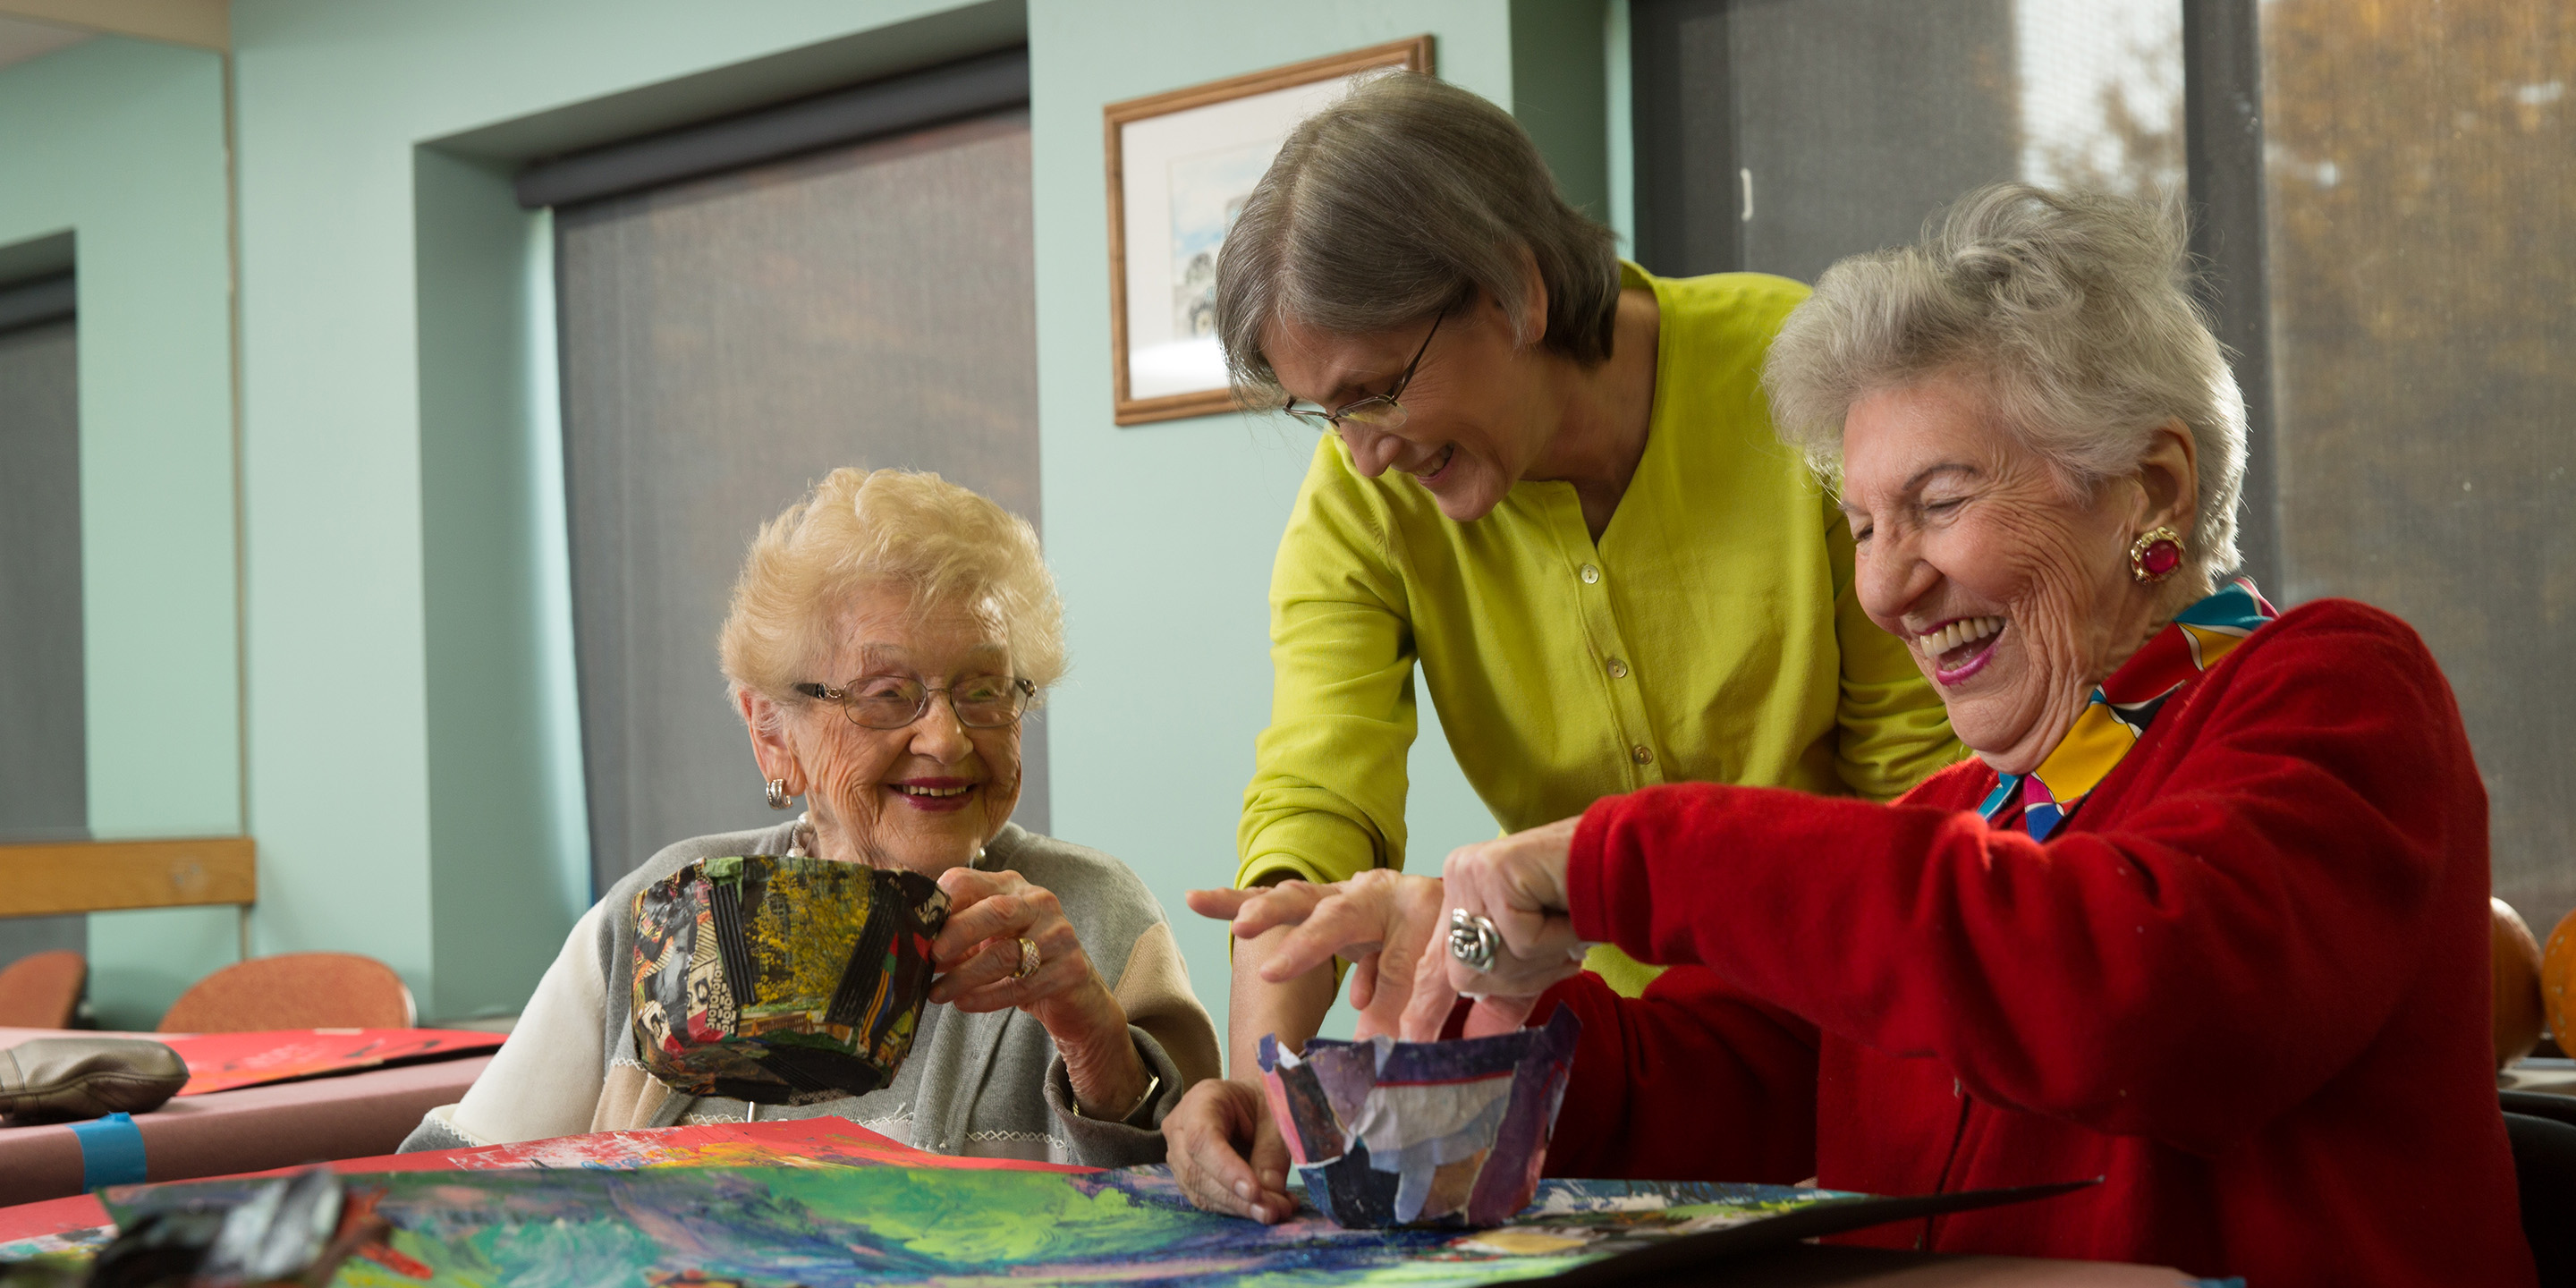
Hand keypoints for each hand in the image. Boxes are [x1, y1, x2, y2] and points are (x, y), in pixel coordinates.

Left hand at [932, 867, 1146, 1118]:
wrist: (1073, 992)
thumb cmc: (1020, 959)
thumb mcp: (987, 937)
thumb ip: (955, 933)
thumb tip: (912, 943)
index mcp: (1011, 886)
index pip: (969, 881)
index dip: (942, 905)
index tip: (918, 931)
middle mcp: (1039, 902)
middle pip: (995, 911)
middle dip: (957, 934)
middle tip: (930, 958)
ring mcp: (1059, 935)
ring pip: (1006, 954)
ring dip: (964, 977)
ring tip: (937, 994)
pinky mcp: (1070, 969)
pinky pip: (1022, 986)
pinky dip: (987, 998)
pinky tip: (964, 1004)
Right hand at [1165, 1076, 1294, 1222]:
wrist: (1254, 1103)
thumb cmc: (1265, 1102)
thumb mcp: (1277, 1119)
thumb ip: (1271, 1155)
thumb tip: (1268, 1198)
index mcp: (1202, 1100)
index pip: (1201, 1139)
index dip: (1226, 1169)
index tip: (1255, 1192)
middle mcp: (1181, 1128)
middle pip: (1197, 1172)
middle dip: (1238, 1199)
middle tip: (1275, 1210)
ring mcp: (1179, 1155)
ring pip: (1201, 1193)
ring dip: (1241, 1208)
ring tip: (1278, 1209)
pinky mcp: (1187, 1178)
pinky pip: (1207, 1201)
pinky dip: (1238, 1209)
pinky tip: (1265, 1207)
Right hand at [1188, 872, 1529, 1041]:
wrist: (1476, 910)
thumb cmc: (1461, 929)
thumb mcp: (1441, 961)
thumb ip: (1404, 1000)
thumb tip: (1371, 1047)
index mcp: (1385, 900)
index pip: (1336, 924)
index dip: (1304, 949)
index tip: (1271, 971)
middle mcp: (1359, 893)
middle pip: (1305, 898)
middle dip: (1267, 911)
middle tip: (1239, 928)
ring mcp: (1346, 902)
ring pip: (1295, 901)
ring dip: (1253, 908)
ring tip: (1202, 902)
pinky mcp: (1341, 918)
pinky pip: (1301, 921)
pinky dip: (1264, 921)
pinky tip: (1217, 912)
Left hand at [1399, 818, 1587, 1038]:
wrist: (1629, 858)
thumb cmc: (1586, 905)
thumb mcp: (1535, 957)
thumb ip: (1503, 996)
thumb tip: (1476, 1045)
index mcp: (1460, 894)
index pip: (1435, 963)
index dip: (1428, 1007)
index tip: (1414, 1043)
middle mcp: (1457, 877)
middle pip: (1461, 972)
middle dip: (1514, 981)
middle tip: (1559, 952)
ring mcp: (1471, 871)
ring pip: (1492, 961)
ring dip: (1542, 959)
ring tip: (1569, 926)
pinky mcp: (1493, 869)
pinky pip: (1521, 939)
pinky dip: (1557, 939)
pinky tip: (1571, 915)